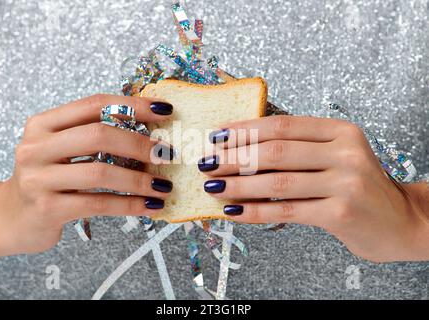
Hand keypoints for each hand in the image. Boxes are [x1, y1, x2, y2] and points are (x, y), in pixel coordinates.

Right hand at [0, 94, 174, 258]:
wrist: (11, 218)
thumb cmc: (47, 179)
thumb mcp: (61, 150)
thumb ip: (93, 137)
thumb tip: (149, 133)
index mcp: (43, 124)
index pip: (94, 104)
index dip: (133, 105)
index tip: (164, 111)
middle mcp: (36, 147)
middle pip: (98, 135)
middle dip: (140, 144)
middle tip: (166, 154)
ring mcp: (38, 179)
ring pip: (100, 173)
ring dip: (140, 180)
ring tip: (163, 186)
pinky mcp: (47, 208)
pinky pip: (98, 204)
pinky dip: (130, 204)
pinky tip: (149, 206)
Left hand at [200, 115, 428, 262]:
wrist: (402, 222)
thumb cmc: (359, 189)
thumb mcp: (336, 158)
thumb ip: (300, 151)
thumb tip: (241, 152)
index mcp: (341, 132)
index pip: (283, 125)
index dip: (245, 129)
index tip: (216, 136)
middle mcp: (346, 152)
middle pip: (276, 151)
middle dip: (234, 157)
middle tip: (206, 163)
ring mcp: (345, 182)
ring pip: (277, 181)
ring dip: (238, 184)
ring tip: (213, 187)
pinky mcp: (340, 213)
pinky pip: (286, 210)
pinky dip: (255, 211)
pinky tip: (233, 211)